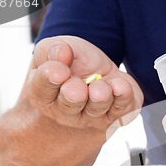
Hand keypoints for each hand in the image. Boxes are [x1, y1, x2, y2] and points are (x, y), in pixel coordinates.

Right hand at [27, 36, 142, 131]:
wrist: (99, 73)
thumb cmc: (72, 64)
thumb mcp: (56, 49)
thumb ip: (52, 50)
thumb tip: (62, 52)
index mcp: (45, 94)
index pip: (42, 90)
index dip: (49, 79)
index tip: (59, 70)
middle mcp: (67, 112)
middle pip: (69, 107)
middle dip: (73, 96)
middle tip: (78, 87)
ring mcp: (94, 117)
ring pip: (97, 109)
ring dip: (101, 96)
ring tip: (101, 86)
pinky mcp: (119, 114)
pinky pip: (123, 110)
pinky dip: (123, 96)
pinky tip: (120, 85)